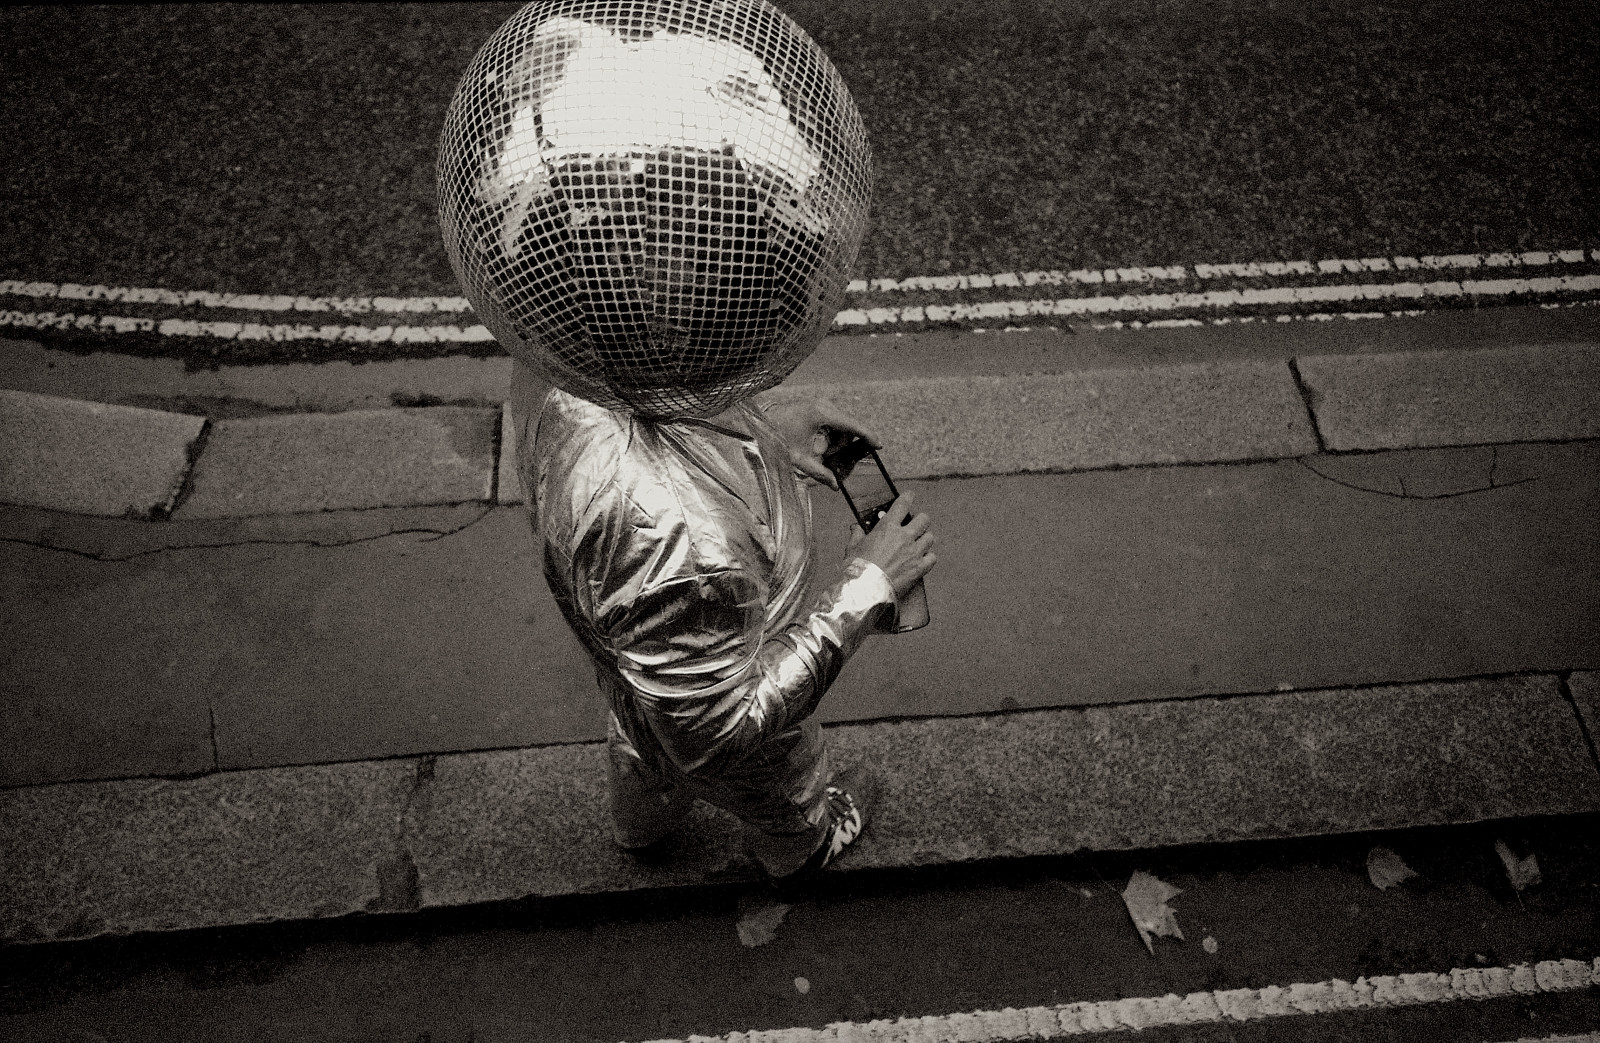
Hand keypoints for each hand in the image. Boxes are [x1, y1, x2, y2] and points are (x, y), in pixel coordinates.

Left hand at [761, 397, 880, 490]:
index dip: (868, 436)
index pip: (852, 425)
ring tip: (816, 450)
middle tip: (824, 456)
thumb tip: (835, 486)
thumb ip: (819, 473)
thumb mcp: (798, 458)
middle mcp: (825, 405)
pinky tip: (817, 443)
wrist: (762, 421)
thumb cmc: (778, 437)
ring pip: (842, 427)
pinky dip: (830, 436)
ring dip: (834, 442)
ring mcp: (823, 404)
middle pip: (848, 429)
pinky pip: (835, 424)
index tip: (879, 445)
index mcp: (822, 414)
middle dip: (840, 446)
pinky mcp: (820, 407)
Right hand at [848, 491, 935, 599]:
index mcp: (887, 527)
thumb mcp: (852, 547)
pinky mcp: (920, 568)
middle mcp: (904, 537)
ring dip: (925, 539)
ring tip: (918, 544)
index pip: (903, 504)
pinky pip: (932, 557)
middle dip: (920, 520)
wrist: (865, 591)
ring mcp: (914, 552)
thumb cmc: (857, 569)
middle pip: (924, 519)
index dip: (908, 497)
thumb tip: (856, 527)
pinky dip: (928, 558)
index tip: (909, 496)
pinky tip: (921, 560)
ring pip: (930, 537)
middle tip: (914, 526)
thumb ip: (857, 534)